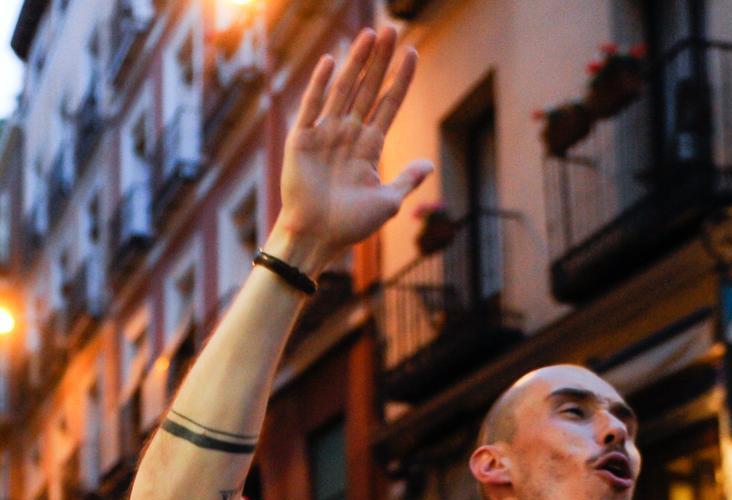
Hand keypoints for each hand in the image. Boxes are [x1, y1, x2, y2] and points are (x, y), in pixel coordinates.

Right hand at [271, 27, 432, 271]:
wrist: (316, 239)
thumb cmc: (350, 226)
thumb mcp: (387, 202)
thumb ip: (407, 179)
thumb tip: (428, 163)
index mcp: (370, 146)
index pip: (389, 103)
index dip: (400, 78)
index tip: (412, 52)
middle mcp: (349, 133)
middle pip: (368, 87)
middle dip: (381, 59)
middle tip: (391, 29)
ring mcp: (325, 133)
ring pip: (344, 89)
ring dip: (357, 62)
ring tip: (370, 34)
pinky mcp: (303, 139)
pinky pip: (312, 106)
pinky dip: (321, 84)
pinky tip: (333, 60)